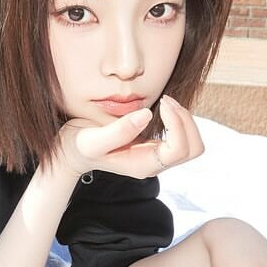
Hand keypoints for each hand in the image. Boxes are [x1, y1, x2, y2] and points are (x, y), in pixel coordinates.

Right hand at [55, 95, 203, 178]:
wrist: (72, 152)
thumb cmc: (79, 147)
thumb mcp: (92, 140)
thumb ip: (119, 131)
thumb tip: (147, 115)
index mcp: (143, 165)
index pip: (179, 150)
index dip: (177, 124)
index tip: (161, 103)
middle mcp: (154, 164)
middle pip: (194, 148)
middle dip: (186, 122)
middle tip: (166, 101)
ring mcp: (157, 156)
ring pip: (192, 142)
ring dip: (184, 118)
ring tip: (164, 101)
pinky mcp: (156, 146)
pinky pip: (183, 135)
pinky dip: (179, 118)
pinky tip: (162, 107)